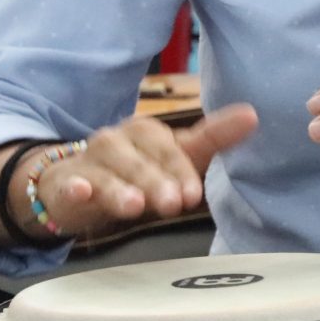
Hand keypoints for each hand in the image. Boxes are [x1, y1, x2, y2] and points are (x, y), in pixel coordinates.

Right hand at [28, 104, 256, 238]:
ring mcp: (90, 160)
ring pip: (106, 172)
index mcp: (147, 132)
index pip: (168, 148)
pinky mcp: (66, 181)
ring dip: (121, 188)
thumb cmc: (136, 171)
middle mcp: (118, 140)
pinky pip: (69, 182)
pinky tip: (82, 192)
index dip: (181, 170)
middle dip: (157, 181)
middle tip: (174, 203)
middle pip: (139, 161)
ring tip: (136, 206)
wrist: (77, 185)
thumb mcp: (175, 157)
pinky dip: (75, 186)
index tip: (193, 193)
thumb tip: (253, 114)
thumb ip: (212, 138)